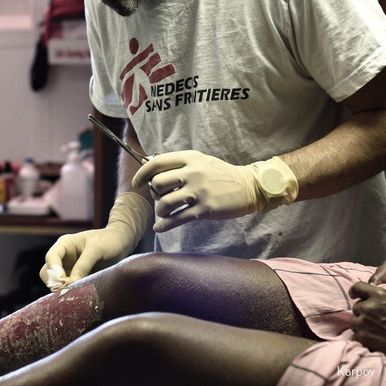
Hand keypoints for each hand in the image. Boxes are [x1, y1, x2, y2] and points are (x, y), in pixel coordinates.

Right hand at [39, 192, 151, 288]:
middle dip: (55, 282)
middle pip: (47, 272)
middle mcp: (63, 257)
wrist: (121, 243)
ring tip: (77, 293)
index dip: (54, 270)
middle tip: (69, 289)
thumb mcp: (96, 249)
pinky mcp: (76, 278)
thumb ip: (83, 265)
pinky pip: (68, 288)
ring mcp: (69, 269)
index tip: (62, 280)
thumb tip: (70, 284)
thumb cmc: (108, 241)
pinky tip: (81, 295)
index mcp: (64, 245)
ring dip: (63, 289)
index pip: (51, 257)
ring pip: (56, 283)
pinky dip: (71, 292)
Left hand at [132, 151, 297, 231]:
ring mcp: (199, 192)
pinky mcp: (205, 209)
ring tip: (164, 213)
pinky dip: (164, 225)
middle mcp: (193, 173)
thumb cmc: (220, 174)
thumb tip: (152, 170)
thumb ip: (180, 164)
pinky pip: (177, 219)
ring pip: (165, 203)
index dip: (142, 173)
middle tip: (160, 198)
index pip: (157, 163)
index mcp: (190, 158)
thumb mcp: (201, 161)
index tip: (137, 183)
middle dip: (154, 193)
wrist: (248, 187)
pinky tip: (159, 228)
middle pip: (158, 183)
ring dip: (160, 211)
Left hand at [350, 281, 385, 362]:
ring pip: (354, 320)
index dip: (355, 292)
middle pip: (357, 306)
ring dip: (361, 324)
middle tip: (374, 319)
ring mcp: (364, 321)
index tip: (355, 296)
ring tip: (374, 330)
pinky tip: (374, 338)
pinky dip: (363, 335)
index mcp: (379, 295)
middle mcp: (369, 306)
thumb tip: (373, 300)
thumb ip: (383, 299)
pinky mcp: (362, 335)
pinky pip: (356, 333)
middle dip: (363, 312)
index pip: (357, 287)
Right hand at [369, 252, 385, 307]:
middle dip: (374, 296)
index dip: (374, 292)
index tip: (376, 306)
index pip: (376, 279)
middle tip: (377, 310)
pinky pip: (383, 289)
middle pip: (374, 284)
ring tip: (379, 310)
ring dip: (378, 297)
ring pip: (376, 287)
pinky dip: (384, 297)